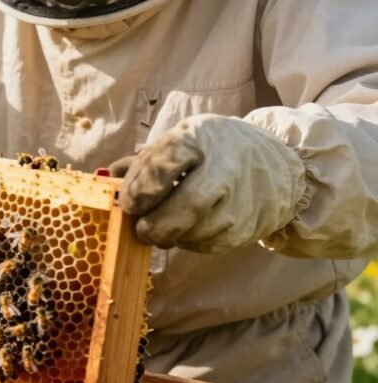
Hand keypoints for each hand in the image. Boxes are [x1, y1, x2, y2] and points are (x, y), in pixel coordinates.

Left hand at [110, 114, 307, 252]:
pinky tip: (188, 227)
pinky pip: (204, 244)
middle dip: (155, 224)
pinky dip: (188, 241)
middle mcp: (223, 169)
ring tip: (165, 225)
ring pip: (193, 232)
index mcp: (198, 139)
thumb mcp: (181, 141)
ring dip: (169, 235)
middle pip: (186, 206)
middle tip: (141, 228)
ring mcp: (239, 201)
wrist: (276, 166)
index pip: (166, 163)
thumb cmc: (214, 151)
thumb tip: (107, 180)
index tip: (130, 203)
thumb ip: (144, 162)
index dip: (142, 188)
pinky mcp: (245, 228)